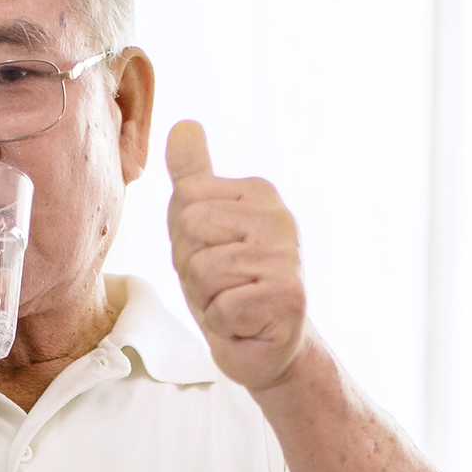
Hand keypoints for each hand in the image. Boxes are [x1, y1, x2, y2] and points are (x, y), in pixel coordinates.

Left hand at [166, 122, 310, 391]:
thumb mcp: (204, 228)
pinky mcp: (288, 297)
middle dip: (192, 268)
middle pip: (189, 228)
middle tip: (222, 286)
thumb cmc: (233, 286)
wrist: (270, 347)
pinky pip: (221, 306)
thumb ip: (193, 177)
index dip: (184, 239)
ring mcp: (287, 255)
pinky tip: (246, 322)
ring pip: (202, 269)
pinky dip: (225, 324)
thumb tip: (183, 124)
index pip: (185, 199)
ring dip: (208, 299)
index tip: (212, 256)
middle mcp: (278, 217)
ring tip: (234, 303)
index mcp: (258, 193)